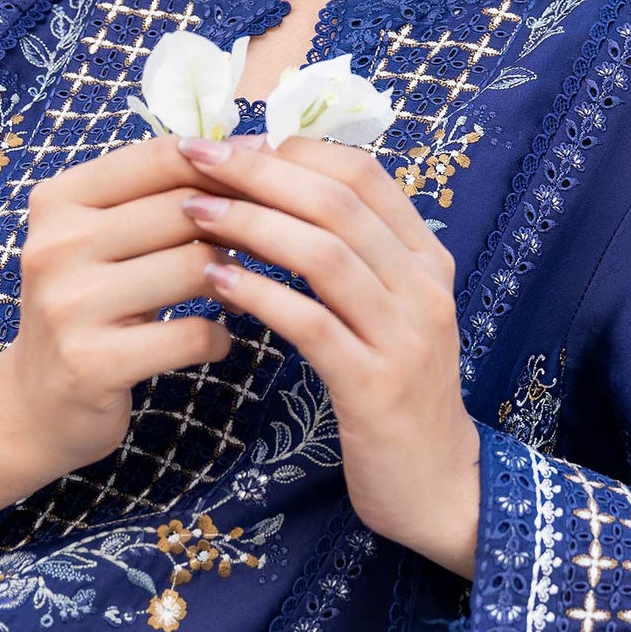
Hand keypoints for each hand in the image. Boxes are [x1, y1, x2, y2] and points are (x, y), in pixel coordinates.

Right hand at [0, 134, 238, 486]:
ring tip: (241, 292)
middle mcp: (55, 245)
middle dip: (240, 223)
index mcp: (57, 200)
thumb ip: (156, 197)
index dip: (224, 162)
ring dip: (235, 281)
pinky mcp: (92, 361)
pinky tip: (213, 341)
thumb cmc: (86, 306)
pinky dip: (218, 337)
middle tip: (271, 243)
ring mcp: (69, 305)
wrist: (33, 402)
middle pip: (185, 209)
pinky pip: (191, 333)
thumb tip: (253, 151)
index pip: (158, 158)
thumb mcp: (100, 241)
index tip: (268, 171)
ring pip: (195, 266)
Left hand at [176, 132, 481, 577]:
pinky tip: (215, 282)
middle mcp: (423, 286)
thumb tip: (273, 194)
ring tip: (192, 212)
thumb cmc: (394, 392)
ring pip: (325, 254)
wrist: (438, 487)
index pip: (363, 173)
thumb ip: (348, 257)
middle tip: (195, 160)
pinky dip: (260, 295)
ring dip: (251, 225)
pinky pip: (312, 324)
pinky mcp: (375, 387)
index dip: (292, 150)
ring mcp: (405, 336)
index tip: (231, 144)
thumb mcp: (385, 313)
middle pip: (338, 202)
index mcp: (427, 258)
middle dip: (259, 173)